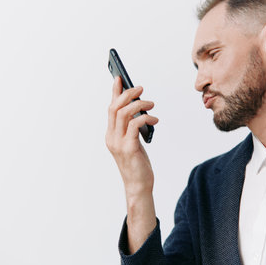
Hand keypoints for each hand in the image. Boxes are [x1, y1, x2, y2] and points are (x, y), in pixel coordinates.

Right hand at [105, 77, 158, 253]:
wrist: (139, 186)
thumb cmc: (137, 164)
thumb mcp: (133, 142)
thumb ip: (132, 128)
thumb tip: (140, 109)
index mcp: (111, 135)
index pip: (110, 108)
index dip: (114, 92)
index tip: (119, 78)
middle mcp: (111, 137)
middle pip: (115, 108)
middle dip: (127, 94)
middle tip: (140, 88)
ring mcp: (119, 143)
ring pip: (124, 113)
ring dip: (139, 104)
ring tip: (151, 103)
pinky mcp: (130, 148)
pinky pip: (136, 125)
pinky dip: (146, 118)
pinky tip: (155, 119)